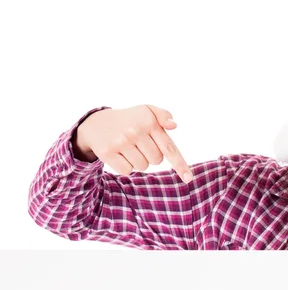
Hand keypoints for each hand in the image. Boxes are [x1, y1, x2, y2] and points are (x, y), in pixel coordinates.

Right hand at [73, 104, 193, 183]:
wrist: (96, 122)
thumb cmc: (130, 119)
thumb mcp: (146, 111)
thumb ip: (163, 115)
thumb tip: (174, 125)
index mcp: (149, 121)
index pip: (169, 147)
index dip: (180, 165)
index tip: (188, 179)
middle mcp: (135, 131)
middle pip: (156, 161)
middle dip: (151, 156)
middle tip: (139, 145)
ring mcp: (121, 142)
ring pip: (142, 167)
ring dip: (138, 161)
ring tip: (129, 148)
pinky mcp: (107, 152)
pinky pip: (127, 171)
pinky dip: (125, 166)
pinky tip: (119, 154)